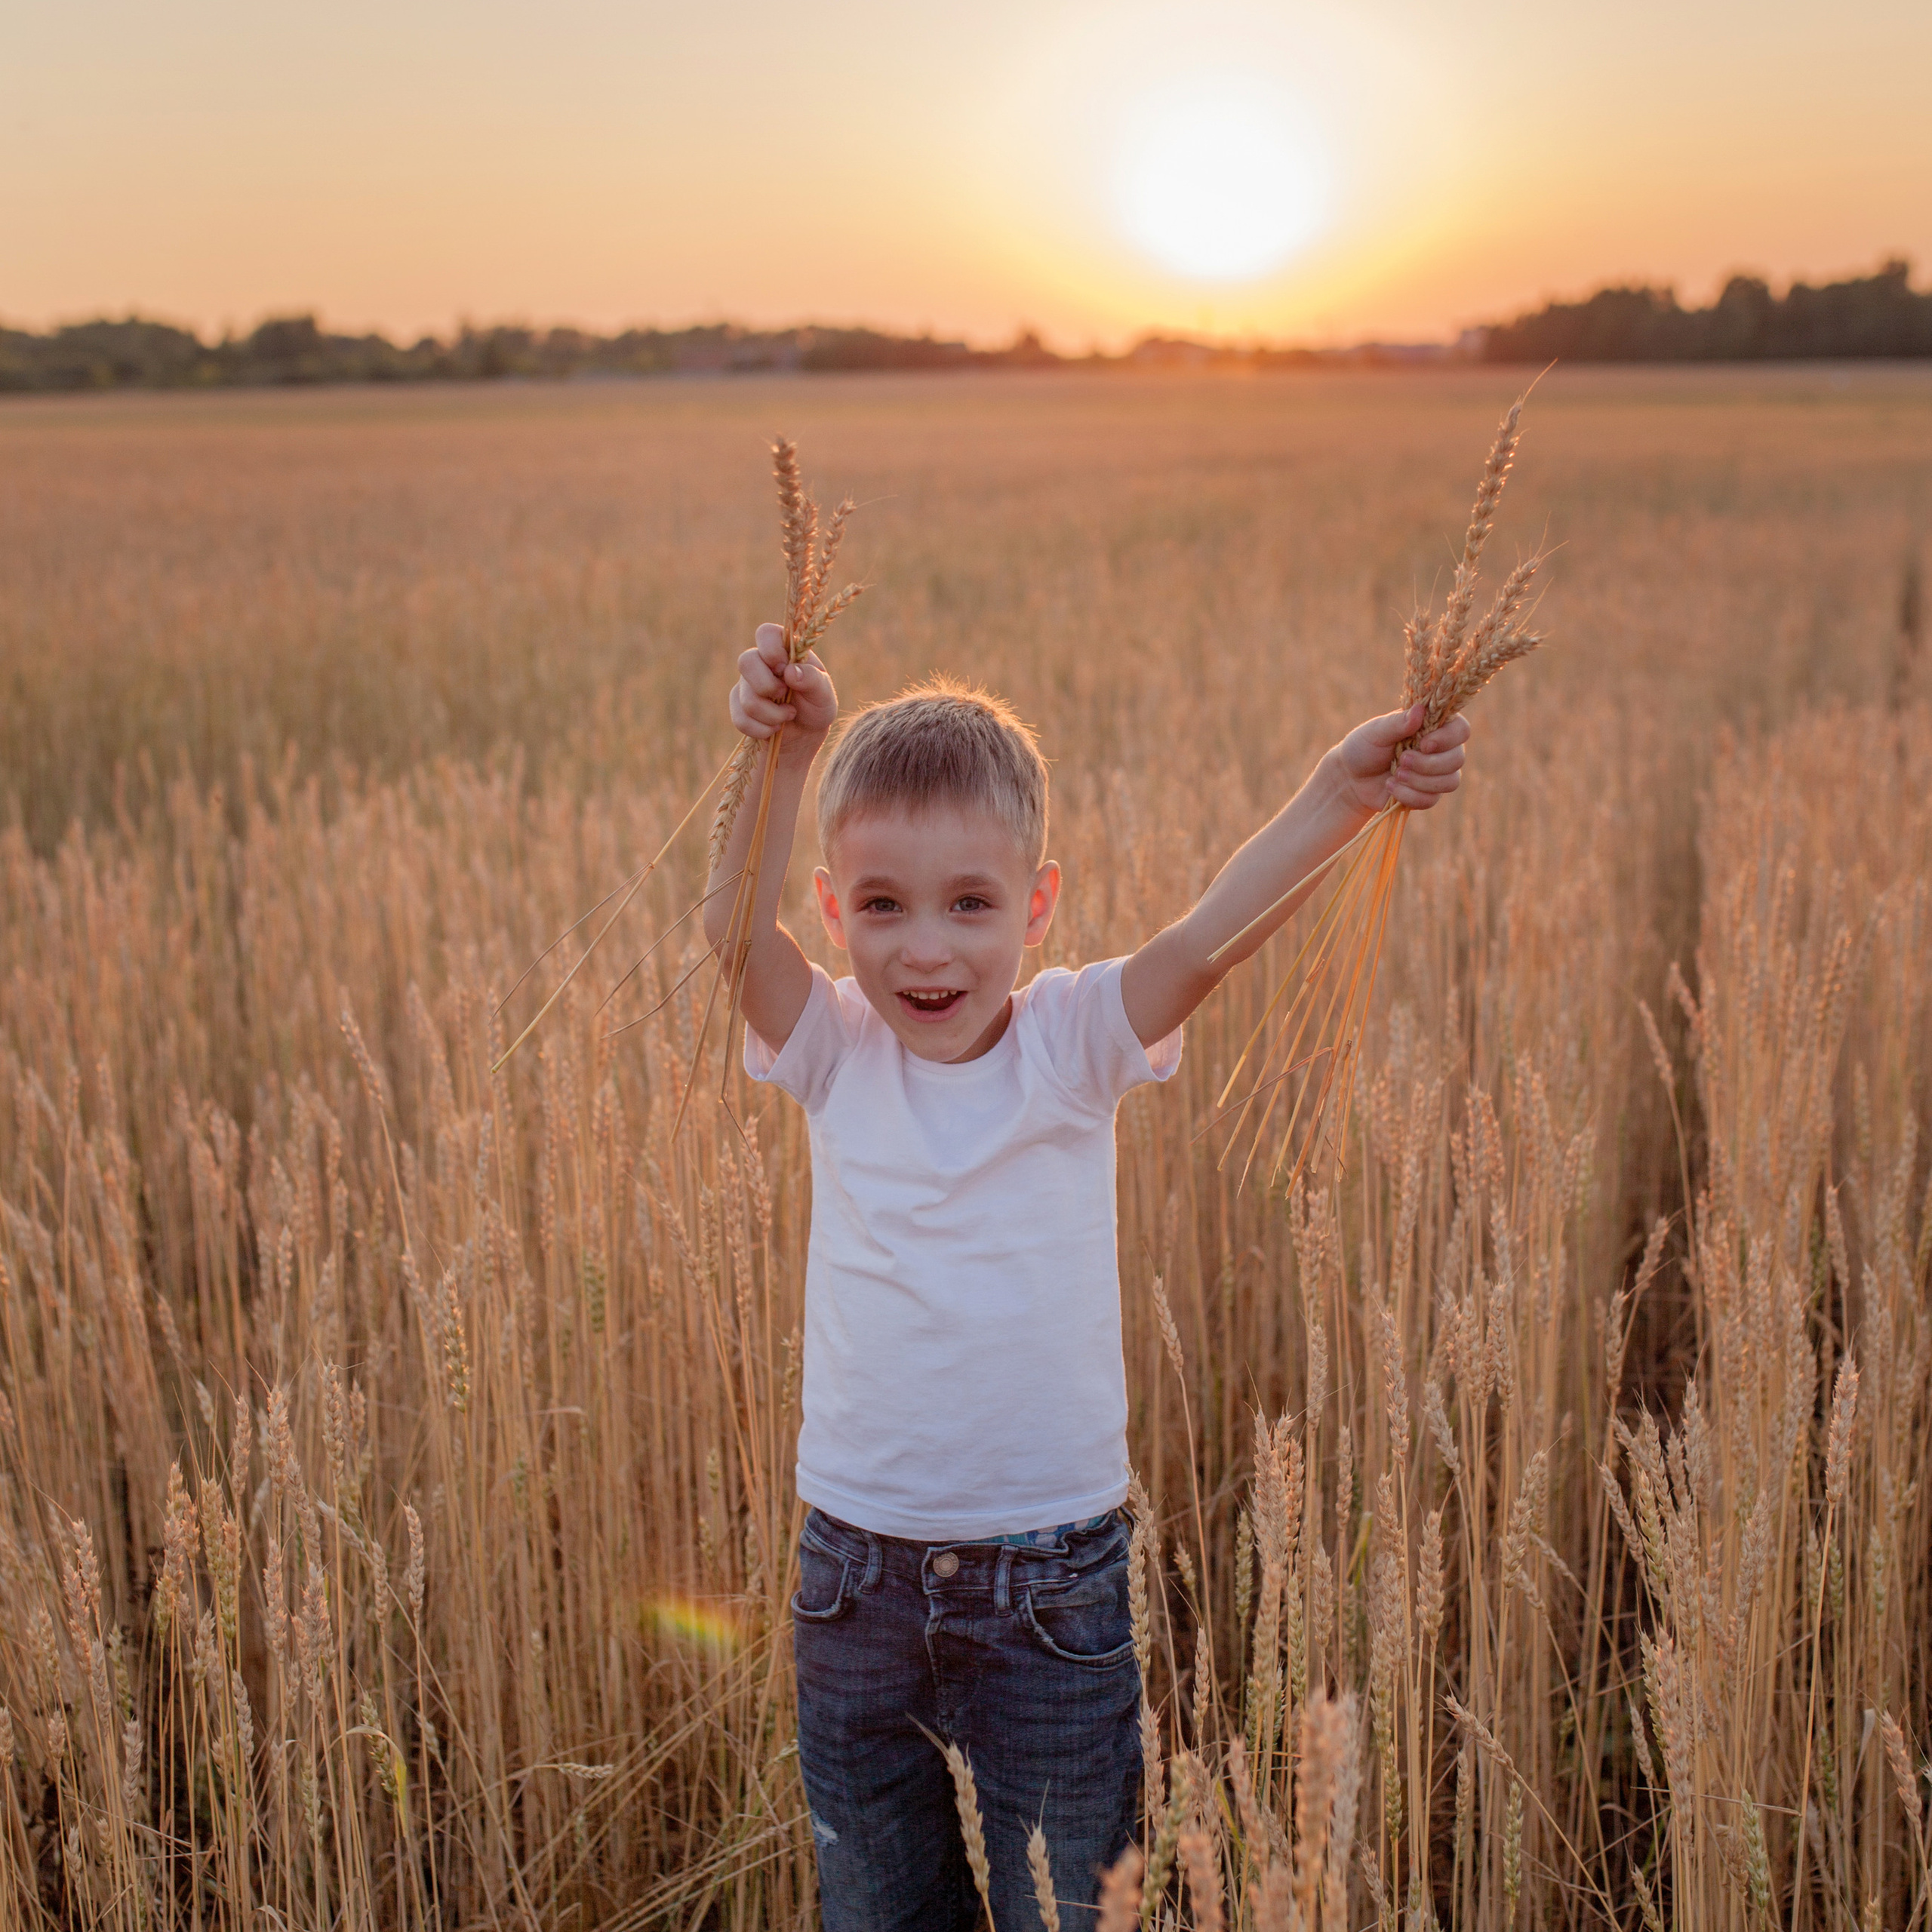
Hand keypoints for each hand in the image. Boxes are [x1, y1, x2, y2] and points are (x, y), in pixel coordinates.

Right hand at [728, 622, 838, 748]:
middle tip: (785, 695)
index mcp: (783, 650)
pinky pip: (741, 719)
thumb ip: (813, 680)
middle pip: (746, 661)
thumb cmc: (816, 707)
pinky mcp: (738, 707)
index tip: (785, 669)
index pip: (766, 633)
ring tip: (788, 716)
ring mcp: (746, 685)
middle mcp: (761, 663)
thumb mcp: (824, 694)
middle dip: (767, 686)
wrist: (805, 736)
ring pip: (746, 698)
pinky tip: (774, 729)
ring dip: (772, 715)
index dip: (771, 650)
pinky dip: (762, 729)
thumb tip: (791, 671)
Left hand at [1332, 704, 1470, 815]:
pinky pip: (1432, 800)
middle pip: (1458, 759)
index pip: (1461, 730)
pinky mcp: (1427, 795)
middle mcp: (1441, 750)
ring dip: (1419, 781)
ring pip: (1449, 782)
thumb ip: (1398, 722)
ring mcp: (1436, 774)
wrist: (1350, 779)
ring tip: (1395, 775)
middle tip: (1402, 760)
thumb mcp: (1376, 732)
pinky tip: (1391, 787)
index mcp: (1433, 727)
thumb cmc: (1364, 748)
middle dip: (1428, 764)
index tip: (1423, 744)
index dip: (1447, 739)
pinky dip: (1409, 795)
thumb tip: (1420, 710)